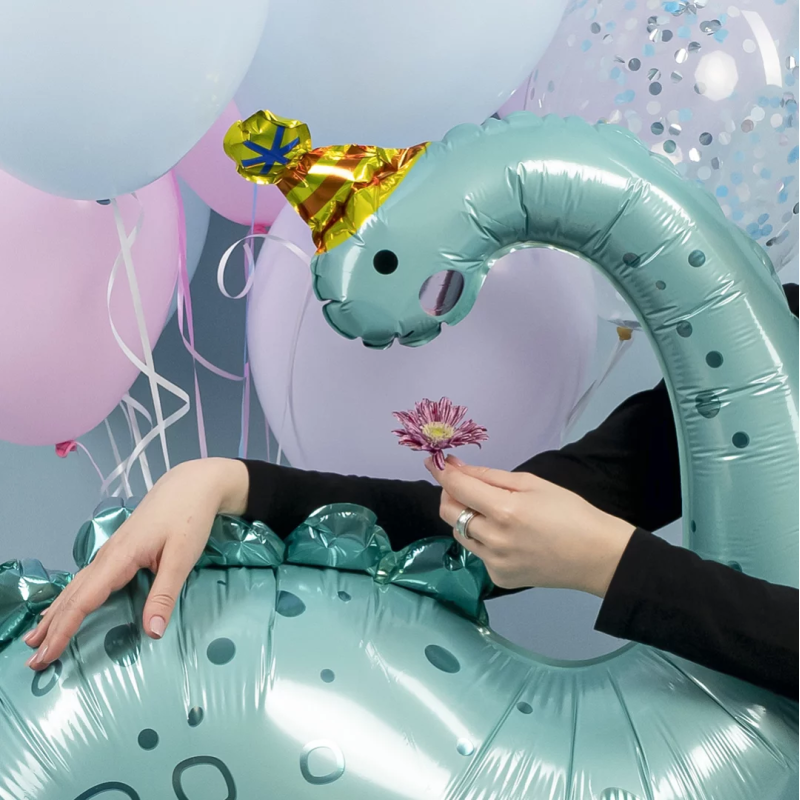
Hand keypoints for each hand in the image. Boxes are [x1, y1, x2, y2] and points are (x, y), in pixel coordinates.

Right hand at [23, 458, 248, 670]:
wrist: (192, 484)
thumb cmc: (189, 518)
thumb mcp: (181, 558)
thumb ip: (165, 595)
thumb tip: (152, 633)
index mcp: (118, 558)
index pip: (83, 601)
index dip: (63, 631)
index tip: (46, 657)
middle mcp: (108, 555)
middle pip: (72, 595)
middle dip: (51, 628)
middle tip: (33, 660)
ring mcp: (111, 551)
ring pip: (76, 586)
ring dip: (56, 612)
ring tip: (36, 636)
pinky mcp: (119, 549)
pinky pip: (87, 578)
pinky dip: (71, 597)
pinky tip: (66, 605)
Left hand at [426, 456, 634, 595]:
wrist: (597, 556)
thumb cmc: (569, 511)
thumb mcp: (532, 483)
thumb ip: (490, 476)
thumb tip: (457, 468)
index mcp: (504, 510)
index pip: (457, 488)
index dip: (442, 472)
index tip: (434, 461)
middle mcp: (493, 539)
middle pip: (448, 512)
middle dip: (449, 493)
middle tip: (463, 484)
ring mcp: (494, 562)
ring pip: (460, 533)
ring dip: (465, 516)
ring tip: (489, 510)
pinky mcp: (498, 578)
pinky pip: (477, 552)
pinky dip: (483, 539)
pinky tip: (507, 536)